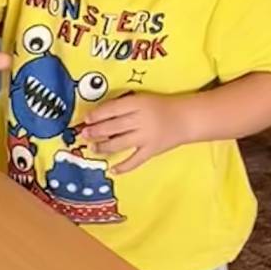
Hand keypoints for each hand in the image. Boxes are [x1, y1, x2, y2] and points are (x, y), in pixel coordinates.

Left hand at [74, 91, 194, 175]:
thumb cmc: (160, 107)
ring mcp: (146, 137)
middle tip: (84, 135)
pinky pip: (135, 161)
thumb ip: (122, 107)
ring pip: (120, 143)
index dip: (97, 115)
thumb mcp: (141, 100)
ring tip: (93, 148)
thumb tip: (98, 117)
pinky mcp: (152, 151)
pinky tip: (112, 169)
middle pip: (113, 126)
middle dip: (96, 132)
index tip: (86, 119)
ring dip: (104, 147)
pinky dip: (123, 167)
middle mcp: (141, 120)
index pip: (113, 109)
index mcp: (138, 104)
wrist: (186, 118)